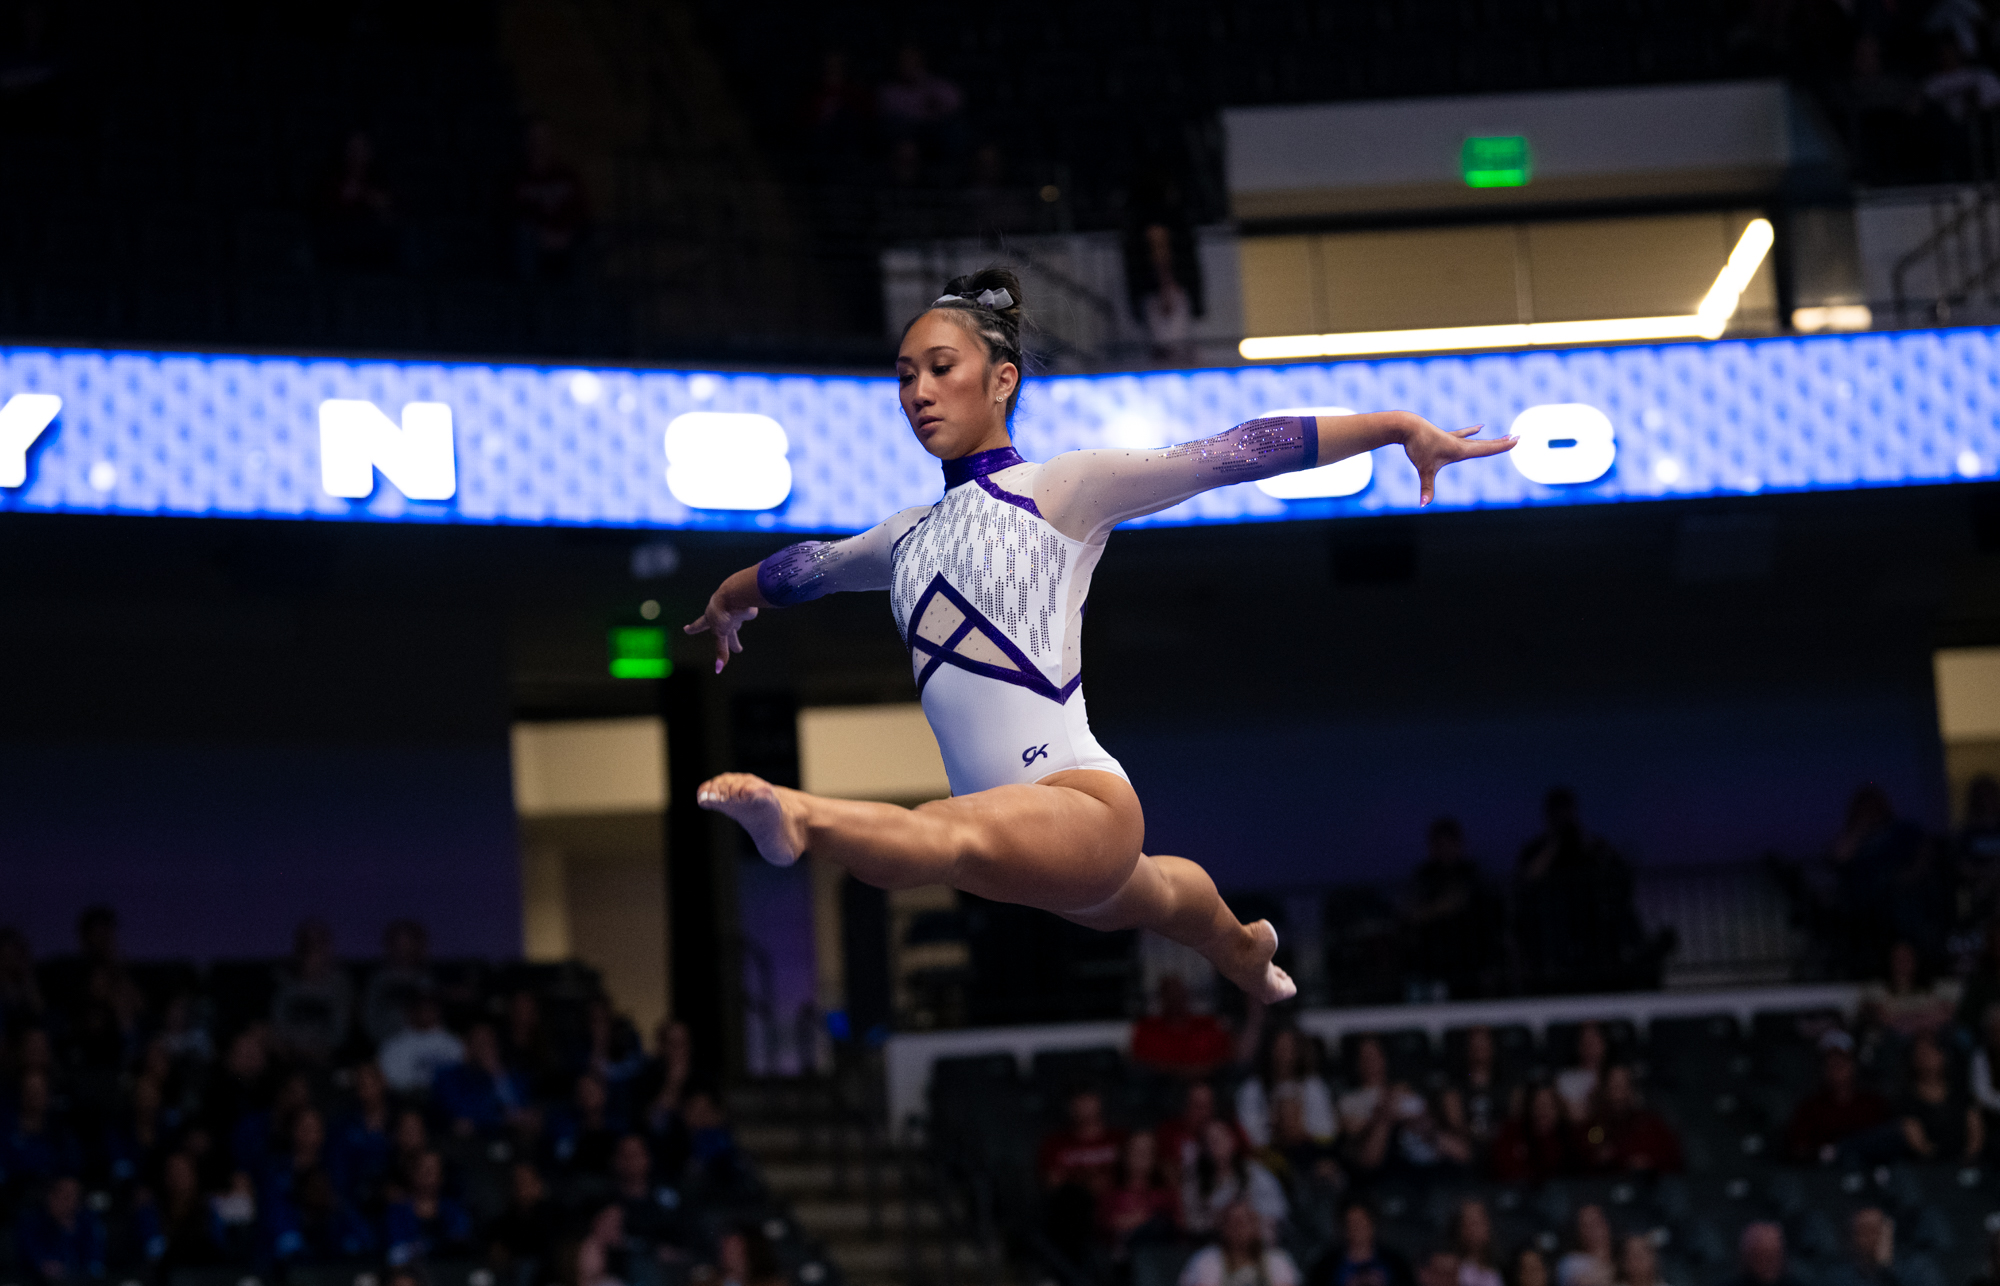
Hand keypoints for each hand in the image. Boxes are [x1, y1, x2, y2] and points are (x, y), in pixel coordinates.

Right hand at [683, 593, 758, 673]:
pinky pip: (746, 614)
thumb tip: (718, 669)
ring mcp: (733, 612)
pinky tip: (749, 612)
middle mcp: (721, 615)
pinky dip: (747, 614)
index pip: (699, 626)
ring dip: (736, 629)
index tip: (686, 629)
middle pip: (725, 633)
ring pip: (735, 624)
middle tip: (734, 649)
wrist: (737, 594)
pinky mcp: (745, 609)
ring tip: (739, 632)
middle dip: (728, 642)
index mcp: (710, 618)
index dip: (693, 629)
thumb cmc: (723, 611)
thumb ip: (721, 650)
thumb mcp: (720, 633)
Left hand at [1400, 416, 1515, 504]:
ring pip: (1476, 439)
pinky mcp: (1444, 436)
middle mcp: (1459, 443)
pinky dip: (1471, 432)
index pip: (1486, 449)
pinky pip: (1462, 434)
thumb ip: (1426, 488)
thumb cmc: (1417, 446)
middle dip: (1501, 443)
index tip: (1516, 440)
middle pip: (1485, 444)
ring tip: (1504, 436)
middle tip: (1517, 438)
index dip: (1502, 446)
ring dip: (1491, 440)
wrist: (1407, 426)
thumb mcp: (1424, 469)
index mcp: (1460, 449)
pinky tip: (1479, 427)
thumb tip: (1423, 505)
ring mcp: (1452, 438)